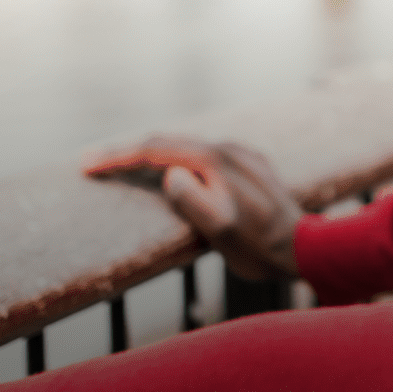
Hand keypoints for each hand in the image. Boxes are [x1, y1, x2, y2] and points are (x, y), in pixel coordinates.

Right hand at [87, 135, 301, 280]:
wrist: (306, 248)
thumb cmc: (260, 246)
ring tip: (124, 165)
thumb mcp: (221, 229)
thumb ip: (192, 200)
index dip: (117, 157)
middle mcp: (228, 148)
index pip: (154, 150)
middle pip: (167, 143)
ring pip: (186, 148)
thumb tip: (169, 174)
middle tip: (93, 162)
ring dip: (153, 155)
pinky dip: (178, 160)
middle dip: (128, 152)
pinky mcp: (250, 166)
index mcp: (214, 159)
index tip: (86, 164)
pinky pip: (204, 156)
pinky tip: (171, 170)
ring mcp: (241, 155)